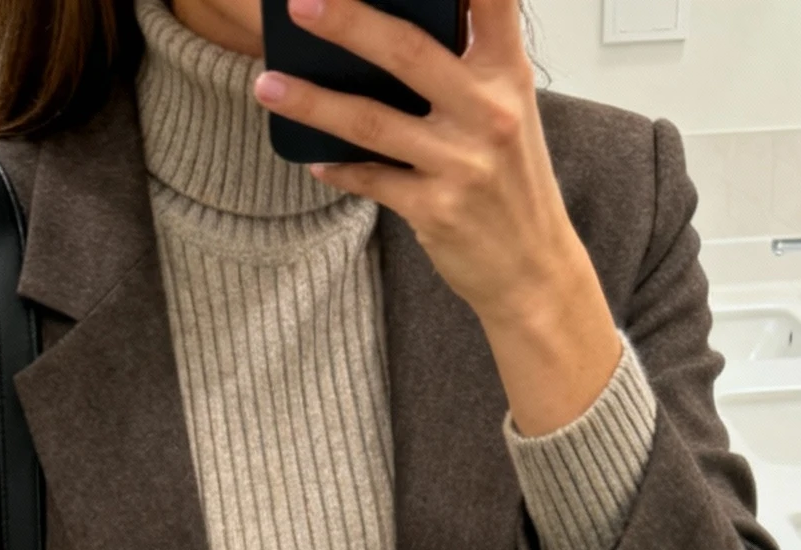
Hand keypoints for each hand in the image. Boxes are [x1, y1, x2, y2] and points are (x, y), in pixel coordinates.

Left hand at [253, 0, 622, 434]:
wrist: (533, 271)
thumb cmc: (513, 182)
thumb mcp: (507, 109)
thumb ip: (466, 64)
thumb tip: (393, 24)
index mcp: (508, 73)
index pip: (492, 1)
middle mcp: (488, 112)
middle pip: (408, 52)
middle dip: (348, 22)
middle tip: (298, 4)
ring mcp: (461, 163)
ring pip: (373, 121)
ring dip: (313, 102)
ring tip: (267, 85)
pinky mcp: (436, 209)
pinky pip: (372, 179)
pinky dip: (338, 167)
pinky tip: (312, 157)